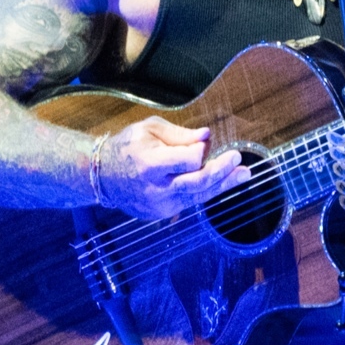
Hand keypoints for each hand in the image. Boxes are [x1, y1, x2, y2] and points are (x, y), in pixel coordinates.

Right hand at [95, 116, 251, 218]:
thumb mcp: (150, 130)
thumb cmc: (127, 147)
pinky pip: (190, 201)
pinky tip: (220, 182)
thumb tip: (207, 136)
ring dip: (223, 184)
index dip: (201, 151)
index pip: (189, 161)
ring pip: (199, 196)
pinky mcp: (162, 214)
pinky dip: (204, 190)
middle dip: (222, 171)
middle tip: (238, 160)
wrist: (101, 176)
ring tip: (243, 175)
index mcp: (151, 164)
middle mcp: (156, 189)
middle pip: (198, 183)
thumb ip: (180, 135)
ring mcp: (160, 205)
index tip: (205, 142)